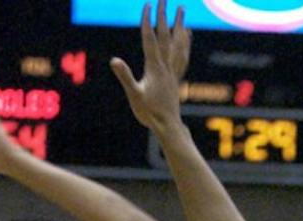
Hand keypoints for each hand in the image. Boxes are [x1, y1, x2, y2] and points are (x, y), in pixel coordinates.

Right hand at [111, 1, 189, 135]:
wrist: (167, 126)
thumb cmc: (149, 113)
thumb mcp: (134, 95)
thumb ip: (125, 77)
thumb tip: (114, 61)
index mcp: (154, 67)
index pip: (150, 39)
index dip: (148, 21)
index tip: (148, 4)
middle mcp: (166, 66)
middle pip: (166, 36)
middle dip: (164, 16)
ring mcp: (173, 71)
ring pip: (178, 44)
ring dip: (179, 25)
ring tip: (182, 10)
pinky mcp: (176, 78)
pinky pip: (183, 56)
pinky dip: (185, 42)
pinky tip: (187, 35)